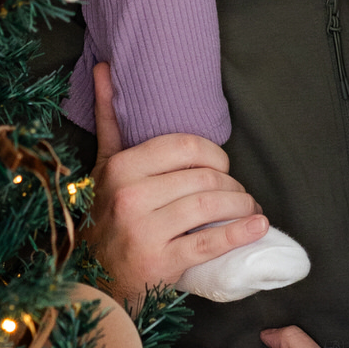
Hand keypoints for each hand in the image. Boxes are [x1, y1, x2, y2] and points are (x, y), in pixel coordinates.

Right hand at [83, 62, 268, 308]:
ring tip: (247, 209)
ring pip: (210, 206)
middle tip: (238, 192)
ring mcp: (144, 232)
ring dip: (240, 205)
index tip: (221, 167)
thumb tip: (105, 67)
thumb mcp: (102, 166)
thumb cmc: (104, 216)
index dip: (214, 155)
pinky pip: (209, 242)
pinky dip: (240, 233)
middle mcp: (129, 197)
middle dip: (231, 184)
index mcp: (120, 168)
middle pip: (203, 177)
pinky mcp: (160, 263)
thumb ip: (108, 117)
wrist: (91, 281)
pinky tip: (257, 227)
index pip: (185, 146)